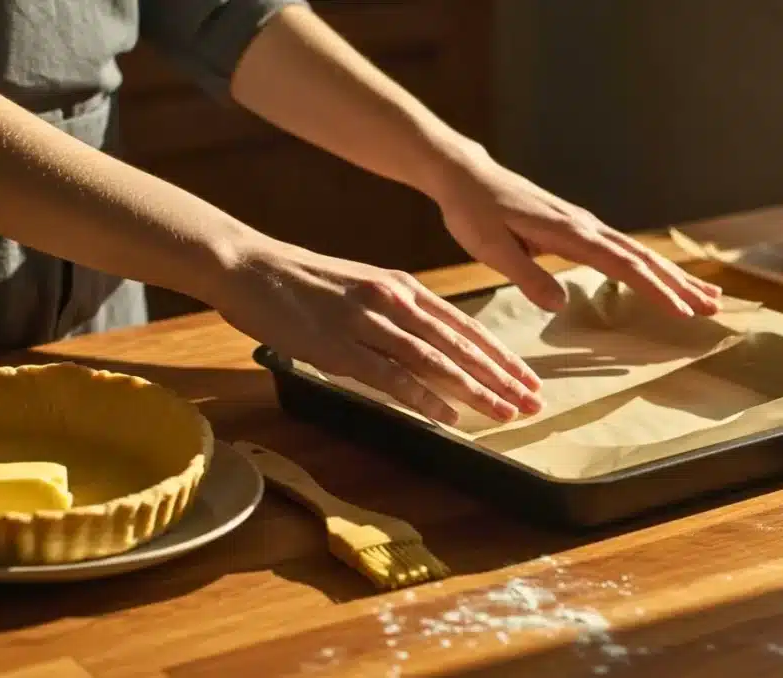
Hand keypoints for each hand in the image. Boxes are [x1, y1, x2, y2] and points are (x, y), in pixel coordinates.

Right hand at [210, 238, 542, 425]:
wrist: (249, 265)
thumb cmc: (304, 281)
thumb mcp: (365, 289)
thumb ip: (400, 314)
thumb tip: (431, 345)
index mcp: (405, 287)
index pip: (466, 326)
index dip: (501, 355)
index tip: (528, 378)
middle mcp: (395, 301)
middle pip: (460, 345)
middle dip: (501, 376)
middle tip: (533, 402)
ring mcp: (367, 322)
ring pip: (434, 361)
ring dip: (473, 390)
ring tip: (504, 412)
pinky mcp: (339, 346)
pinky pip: (391, 376)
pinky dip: (424, 398)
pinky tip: (449, 417)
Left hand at [429, 143, 722, 315]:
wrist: (467, 175)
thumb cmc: (474, 212)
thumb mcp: (490, 248)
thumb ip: (525, 276)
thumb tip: (559, 304)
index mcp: (569, 232)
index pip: (622, 265)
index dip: (654, 289)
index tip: (681, 310)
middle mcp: (584, 225)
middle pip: (642, 258)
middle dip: (679, 284)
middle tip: (713, 306)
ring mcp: (584, 224)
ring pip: (638, 253)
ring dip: (671, 276)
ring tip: (703, 296)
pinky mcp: (578, 227)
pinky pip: (622, 250)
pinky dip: (649, 266)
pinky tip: (661, 279)